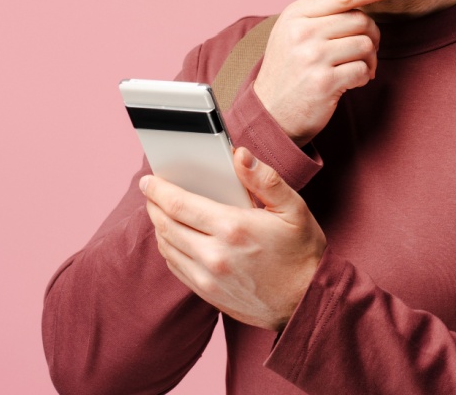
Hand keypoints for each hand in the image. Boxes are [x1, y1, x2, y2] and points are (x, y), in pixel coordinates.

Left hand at [139, 146, 326, 330]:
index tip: (149, 180)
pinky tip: (174, 237)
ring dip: (158, 226)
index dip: (158, 189)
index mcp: (233, 228)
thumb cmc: (301, 251)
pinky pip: (175, 267)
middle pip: (165, 225)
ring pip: (166, 246)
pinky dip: (168, 248)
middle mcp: (214, 255)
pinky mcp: (207, 293)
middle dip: (154, 205)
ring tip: (161, 211)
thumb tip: (239, 154)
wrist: (306, 301)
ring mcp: (208, 277)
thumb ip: (265, 178)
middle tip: (151, 192)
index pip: (179, 204)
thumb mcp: (293, 208)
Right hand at [253, 0, 407, 144]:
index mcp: (295, 14)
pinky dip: (363, 77)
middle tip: (366, 50)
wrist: (270, 113)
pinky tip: (349, 83)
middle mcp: (302, 32)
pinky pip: (362, 70)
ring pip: (365, 45)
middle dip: (372, 35)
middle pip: (361, 20)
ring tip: (355, 68)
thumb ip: (308, 7)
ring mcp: (312, 57)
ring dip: (369, 59)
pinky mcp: (324, 82)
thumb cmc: (287, 69)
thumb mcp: (287, 31)